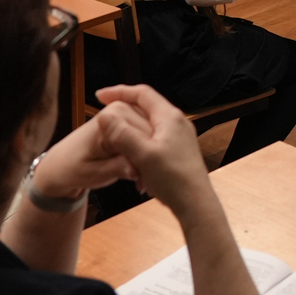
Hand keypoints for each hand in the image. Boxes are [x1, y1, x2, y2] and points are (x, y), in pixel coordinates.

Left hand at [31, 109, 141, 200]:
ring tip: (139, 179)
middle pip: (151, 134)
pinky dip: (145, 153)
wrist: (62, 164)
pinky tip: (138, 171)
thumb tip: (136, 168)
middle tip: (142, 183)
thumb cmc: (73, 168)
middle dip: (149, 159)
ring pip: (153, 136)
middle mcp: (120, 109)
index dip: (146, 161)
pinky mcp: (129, 120)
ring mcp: (126, 112)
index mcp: (110, 118)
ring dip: (149, 156)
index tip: (141, 181)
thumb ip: (116, 168)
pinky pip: (147, 136)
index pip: (143, 137)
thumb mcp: (94, 174)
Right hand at [94, 83, 217, 224]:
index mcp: (169, 117)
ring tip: (113, 136)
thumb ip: (123, 135)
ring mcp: (179, 136)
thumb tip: (105, 116)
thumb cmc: (173, 179)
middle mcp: (177, 122)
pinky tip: (130, 157)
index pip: (142, 93)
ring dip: (131, 129)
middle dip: (124, 108)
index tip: (100, 96)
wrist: (195, 203)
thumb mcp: (143, 156)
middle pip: (146, 107)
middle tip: (104, 113)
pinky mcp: (178, 150)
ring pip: (149, 124)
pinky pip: (154, 139)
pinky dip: (139, 143)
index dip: (119, 91)